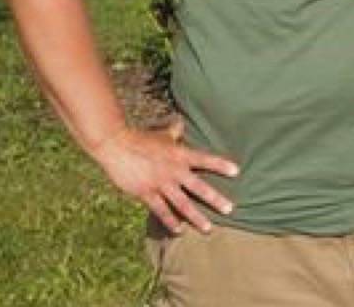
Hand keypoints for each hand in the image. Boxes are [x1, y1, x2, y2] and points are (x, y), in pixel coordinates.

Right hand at [91, 118, 238, 233]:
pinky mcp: (145, 193)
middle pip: (198, 187)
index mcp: (180, 154)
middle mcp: (173, 170)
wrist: (116, 145)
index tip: (237, 172)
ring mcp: (160, 183)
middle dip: (215, 199)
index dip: (220, 165)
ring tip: (208, 228)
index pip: (205, 159)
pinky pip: (161, 210)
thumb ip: (175, 131)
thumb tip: (182, 123)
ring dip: (196, 217)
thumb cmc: (141, 138)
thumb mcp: (162, 134)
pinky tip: (179, 230)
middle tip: (230, 210)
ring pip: (182, 203)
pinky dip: (170, 221)